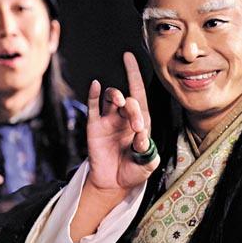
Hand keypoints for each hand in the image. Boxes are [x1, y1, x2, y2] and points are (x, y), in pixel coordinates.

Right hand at [86, 52, 158, 192]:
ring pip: (111, 98)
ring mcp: (108, 120)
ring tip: (120, 103)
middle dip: (134, 110)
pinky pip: (93, 107)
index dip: (135, 75)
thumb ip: (148, 152)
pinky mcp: (94, 127)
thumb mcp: (147, 164)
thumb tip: (141, 136)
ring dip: (116, 95)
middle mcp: (124, 117)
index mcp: (140, 122)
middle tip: (136, 128)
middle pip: (129, 100)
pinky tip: (95, 85)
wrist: (114, 184)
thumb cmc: (133, 171)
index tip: (129, 57)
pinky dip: (93, 95)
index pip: (139, 94)